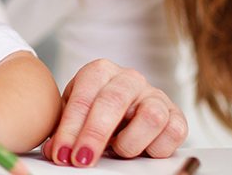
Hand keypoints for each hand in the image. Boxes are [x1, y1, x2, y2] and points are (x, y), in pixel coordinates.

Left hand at [42, 59, 187, 167]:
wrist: (125, 108)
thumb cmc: (94, 111)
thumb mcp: (74, 116)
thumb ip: (64, 131)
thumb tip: (55, 152)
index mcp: (99, 72)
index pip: (83, 97)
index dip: (70, 128)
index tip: (62, 153)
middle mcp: (129, 79)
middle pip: (113, 102)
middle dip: (94, 135)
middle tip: (81, 159)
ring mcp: (155, 95)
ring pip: (150, 116)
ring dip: (130, 142)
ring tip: (117, 152)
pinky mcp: (176, 115)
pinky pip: (173, 132)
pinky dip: (155, 148)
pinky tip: (141, 151)